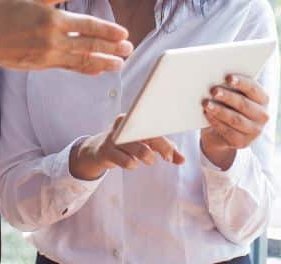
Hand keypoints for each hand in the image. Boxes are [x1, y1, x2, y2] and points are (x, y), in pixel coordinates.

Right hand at [0, 0, 132, 74]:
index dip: (107, 30)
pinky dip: (85, 69)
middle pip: (89, 45)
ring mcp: (48, 55)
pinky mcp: (42, 65)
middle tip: (130, 50)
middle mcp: (52, 40)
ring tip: (120, 64)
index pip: (87, 25)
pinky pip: (69, 67)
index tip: (123, 33)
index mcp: (51, 19)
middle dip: (112, 48)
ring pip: (81, 60)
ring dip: (103, 62)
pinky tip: (97, 69)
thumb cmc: (3, 11)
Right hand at [70, 114, 184, 180]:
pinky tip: (132, 162)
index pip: (154, 126)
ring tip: (148, 159)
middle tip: (166, 158)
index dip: (166, 141)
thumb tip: (182, 160)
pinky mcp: (107, 151)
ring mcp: (113, 137)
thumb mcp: (147, 143)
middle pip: (148, 135)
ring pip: (138, 149)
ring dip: (147, 157)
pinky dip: (132, 164)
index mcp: (134, 117)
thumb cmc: (128, 144)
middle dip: (162, 148)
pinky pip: (126, 161)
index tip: (171, 155)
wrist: (98, 150)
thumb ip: (165, 149)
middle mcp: (123, 124)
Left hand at [200, 74, 269, 169]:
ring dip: (220, 110)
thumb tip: (216, 75)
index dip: (241, 82)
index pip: (253, 89)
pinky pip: (228, 131)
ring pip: (235, 119)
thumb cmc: (228, 105)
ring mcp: (254, 131)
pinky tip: (207, 114)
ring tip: (206, 103)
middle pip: (244, 104)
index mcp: (263, 99)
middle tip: (213, 90)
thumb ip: (230, 86)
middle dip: (228, 97)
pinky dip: (216, 122)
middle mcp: (262, 115)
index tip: (228, 77)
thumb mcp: (233, 94)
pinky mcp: (242, 142)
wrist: (222, 132)